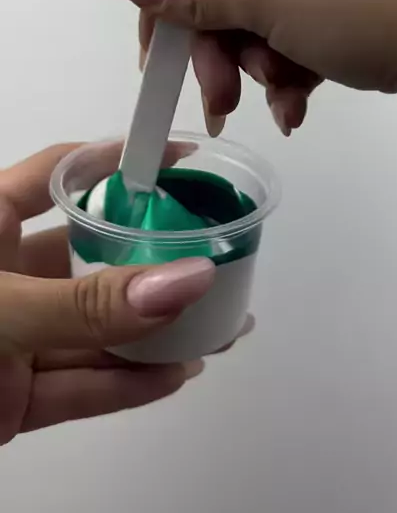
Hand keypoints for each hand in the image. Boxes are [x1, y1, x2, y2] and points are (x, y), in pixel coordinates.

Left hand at [0, 144, 217, 444]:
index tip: (181, 160)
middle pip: (93, 258)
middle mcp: (2, 275)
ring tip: (216, 326)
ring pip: (94, 329)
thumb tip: (187, 277)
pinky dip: (127, 385)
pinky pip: (80, 386)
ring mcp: (9, 337)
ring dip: (153, 334)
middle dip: (155, 261)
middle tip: (213, 255)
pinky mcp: (11, 396)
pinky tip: (175, 375)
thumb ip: (88, 302)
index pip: (66, 174)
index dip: (123, 160)